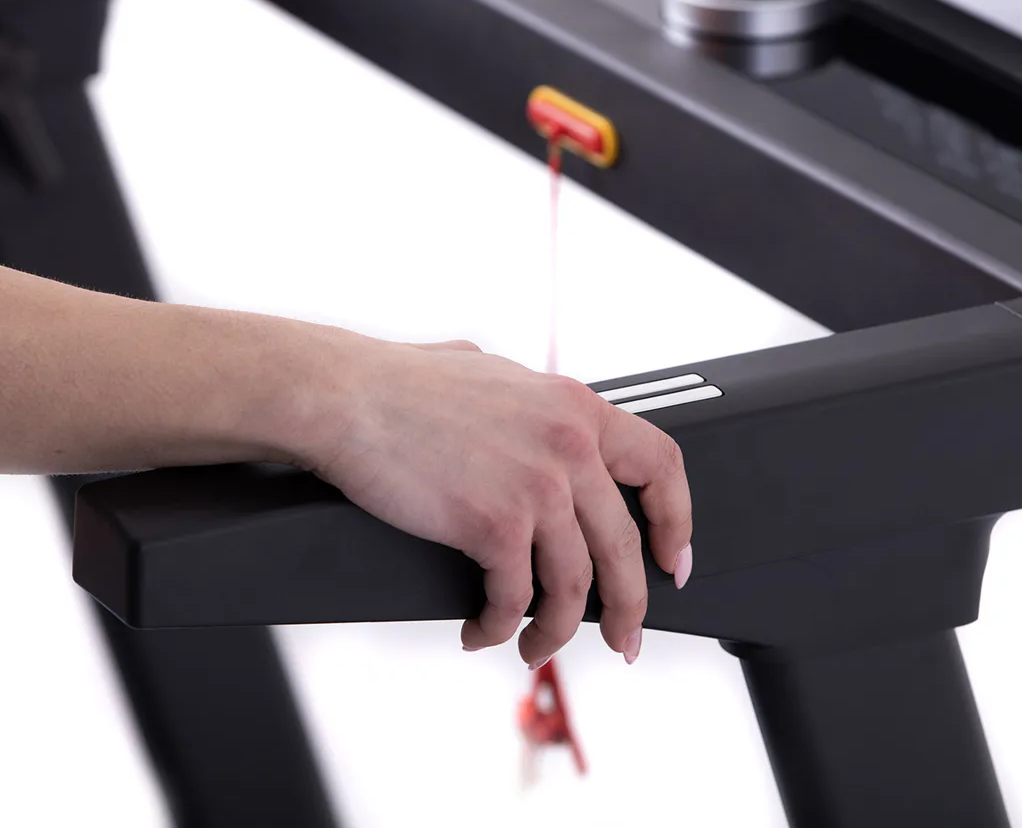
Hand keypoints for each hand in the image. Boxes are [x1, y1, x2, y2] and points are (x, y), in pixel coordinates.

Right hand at [305, 337, 693, 666]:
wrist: (346, 398)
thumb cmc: (397, 385)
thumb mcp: (490, 373)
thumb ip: (527, 404)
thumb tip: (529, 420)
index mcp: (575, 406)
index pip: (661, 465)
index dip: (675, 521)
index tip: (672, 559)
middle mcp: (569, 445)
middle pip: (624, 546)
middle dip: (630, 606)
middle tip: (624, 638)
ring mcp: (537, 486)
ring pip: (575, 585)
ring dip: (558, 631)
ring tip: (536, 648)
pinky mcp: (496, 523)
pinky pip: (515, 597)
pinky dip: (500, 626)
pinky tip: (485, 630)